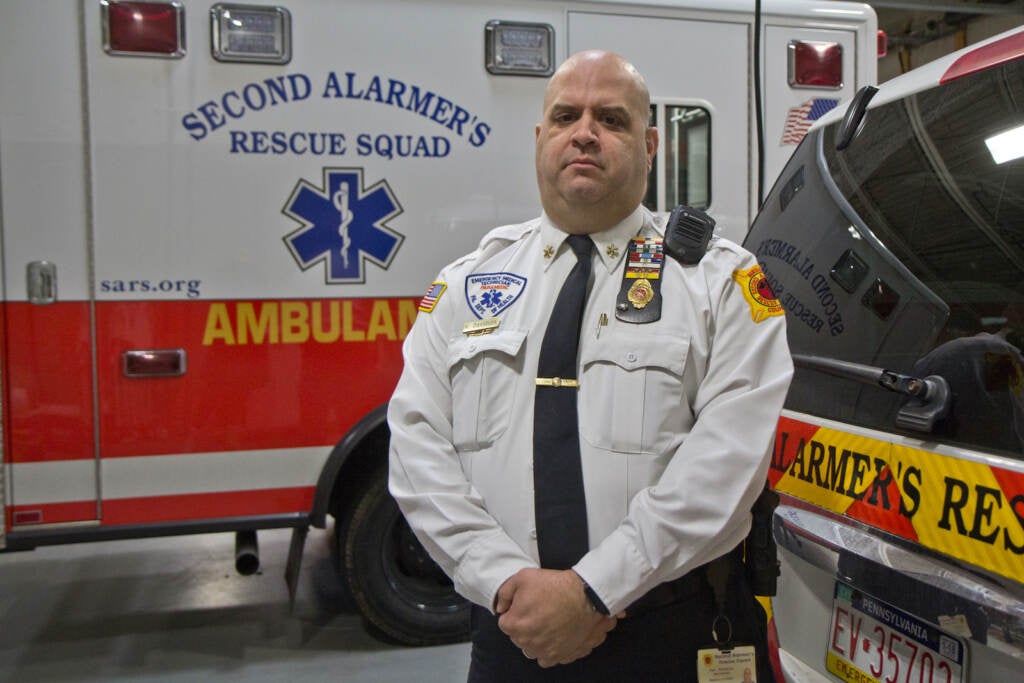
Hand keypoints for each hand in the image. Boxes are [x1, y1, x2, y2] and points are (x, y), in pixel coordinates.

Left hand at [496, 568, 618, 666]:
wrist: (585, 595)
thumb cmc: (555, 586)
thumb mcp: (523, 577)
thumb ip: (504, 593)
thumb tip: (501, 607)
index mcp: (515, 624)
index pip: (506, 622)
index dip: (516, 611)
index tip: (526, 604)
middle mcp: (527, 642)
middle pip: (518, 636)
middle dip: (525, 625)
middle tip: (539, 610)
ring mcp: (544, 651)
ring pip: (531, 648)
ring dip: (536, 638)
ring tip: (548, 622)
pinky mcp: (559, 655)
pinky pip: (547, 658)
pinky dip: (549, 649)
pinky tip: (555, 635)